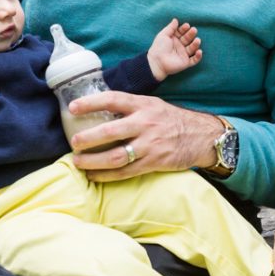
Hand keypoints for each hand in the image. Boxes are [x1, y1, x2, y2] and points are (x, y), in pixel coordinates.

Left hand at [67, 91, 221, 179]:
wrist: (201, 136)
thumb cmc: (171, 119)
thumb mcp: (153, 105)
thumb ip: (131, 107)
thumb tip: (100, 111)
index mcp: (143, 105)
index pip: (114, 100)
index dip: (92, 103)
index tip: (73, 107)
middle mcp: (145, 123)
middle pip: (111, 131)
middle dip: (88, 138)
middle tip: (73, 142)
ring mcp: (150, 145)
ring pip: (116, 156)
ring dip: (94, 161)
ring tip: (78, 162)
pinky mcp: (153, 162)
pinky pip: (126, 172)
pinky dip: (107, 175)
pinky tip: (94, 176)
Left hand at [146, 18, 201, 80]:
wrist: (157, 62)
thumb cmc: (159, 47)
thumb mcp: (164, 35)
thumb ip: (171, 27)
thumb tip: (176, 19)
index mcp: (174, 39)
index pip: (181, 32)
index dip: (184, 29)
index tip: (187, 25)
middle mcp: (179, 46)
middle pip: (188, 39)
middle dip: (191, 34)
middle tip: (194, 30)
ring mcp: (183, 54)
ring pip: (192, 48)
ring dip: (195, 44)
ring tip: (197, 40)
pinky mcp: (185, 63)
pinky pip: (194, 60)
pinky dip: (198, 57)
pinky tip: (199, 51)